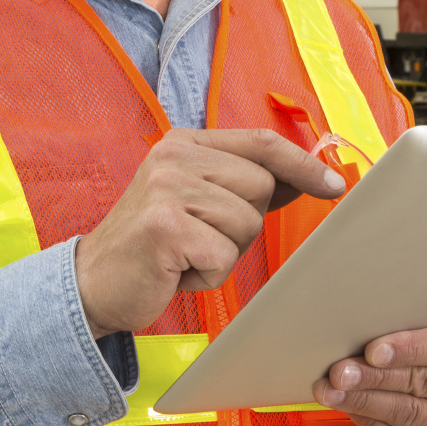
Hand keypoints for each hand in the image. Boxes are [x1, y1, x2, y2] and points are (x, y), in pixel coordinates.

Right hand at [75, 128, 346, 337]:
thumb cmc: (152, 246)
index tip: (334, 186)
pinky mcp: (165, 227)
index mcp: (182, 143)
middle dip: (245, 223)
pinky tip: (178, 270)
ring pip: (247, 223)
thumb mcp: (194, 200)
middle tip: (202, 237)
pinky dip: (209, 274)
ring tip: (187, 254)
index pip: (260, 142)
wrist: (92, 282)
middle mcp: (172, 157)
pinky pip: (225, 255)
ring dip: (225, 251)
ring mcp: (166, 189)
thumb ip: (241, 184)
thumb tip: (306, 177)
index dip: (303, 164)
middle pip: (261, 186)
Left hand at [313, 324, 426, 425]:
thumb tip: (357, 329)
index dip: (408, 348)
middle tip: (338, 372)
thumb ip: (411, 330)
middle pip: (423, 382)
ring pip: (409, 414)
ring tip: (330, 391)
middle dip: (374, 376)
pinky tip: (350, 410)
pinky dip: (371, 424)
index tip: (372, 351)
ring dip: (363, 401)